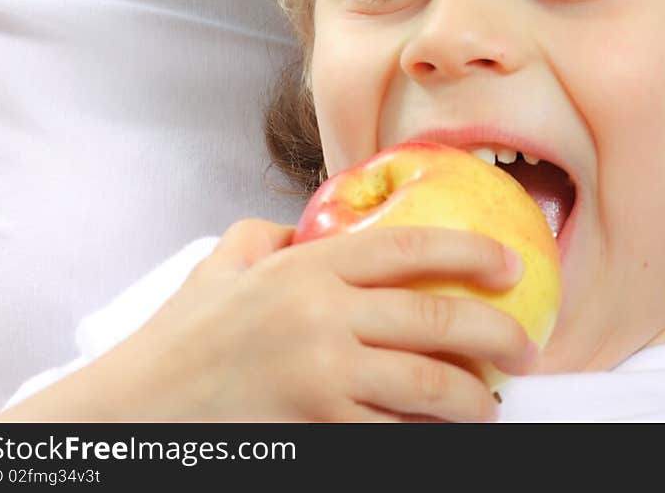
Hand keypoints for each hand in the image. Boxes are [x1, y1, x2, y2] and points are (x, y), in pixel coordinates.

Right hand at [0, 218, 535, 422]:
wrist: (140, 410)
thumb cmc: (183, 336)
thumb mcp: (225, 263)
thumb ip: (273, 235)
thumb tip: (310, 226)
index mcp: (308, 267)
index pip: (408, 247)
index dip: (469, 252)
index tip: (511, 264)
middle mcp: (323, 317)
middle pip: (434, 318)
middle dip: (493, 333)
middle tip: (525, 347)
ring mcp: (323, 378)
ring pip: (427, 387)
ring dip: (472, 398)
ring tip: (491, 403)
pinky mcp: (319, 432)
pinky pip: (393, 437)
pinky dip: (425, 438)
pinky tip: (440, 437)